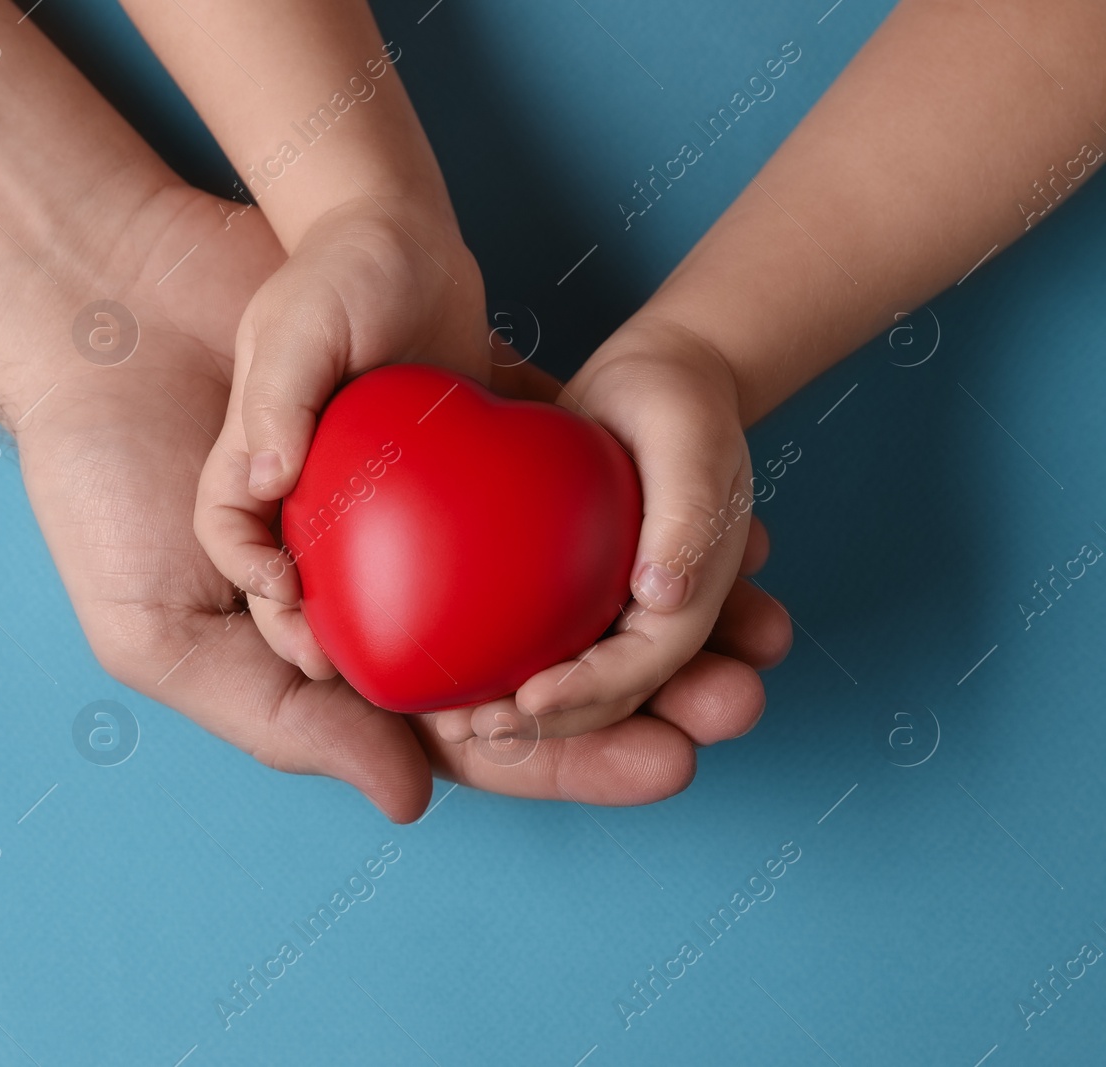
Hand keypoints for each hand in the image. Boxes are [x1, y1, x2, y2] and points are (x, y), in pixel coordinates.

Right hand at [21, 185, 789, 815]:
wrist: (102, 315)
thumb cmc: (103, 482)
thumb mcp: (164, 624)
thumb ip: (279, 718)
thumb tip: (412, 799)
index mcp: (335, 661)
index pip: (470, 732)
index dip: (569, 755)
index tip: (666, 759)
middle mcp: (395, 591)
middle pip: (542, 661)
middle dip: (645, 690)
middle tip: (740, 700)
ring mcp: (431, 505)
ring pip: (569, 572)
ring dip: (663, 603)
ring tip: (762, 624)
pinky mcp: (455, 417)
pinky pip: (560, 465)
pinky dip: (634, 496)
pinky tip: (714, 516)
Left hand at [452, 315, 791, 741]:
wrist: (652, 383)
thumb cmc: (677, 405)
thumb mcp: (690, 444)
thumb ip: (686, 519)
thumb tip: (662, 599)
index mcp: (692, 599)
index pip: (643, 666)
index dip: (591, 693)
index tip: (529, 703)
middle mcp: (653, 622)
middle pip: (602, 697)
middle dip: (543, 727)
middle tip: (472, 732)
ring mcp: (613, 615)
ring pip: (566, 686)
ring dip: (515, 717)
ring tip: (450, 727)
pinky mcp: (573, 598)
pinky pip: (538, 649)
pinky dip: (500, 672)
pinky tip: (445, 684)